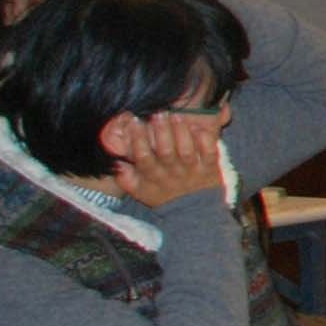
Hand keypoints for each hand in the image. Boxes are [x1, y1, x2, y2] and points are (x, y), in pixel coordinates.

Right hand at [104, 110, 227, 208]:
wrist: (193, 212)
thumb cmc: (164, 196)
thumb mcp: (141, 192)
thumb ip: (126, 178)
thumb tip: (115, 162)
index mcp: (153, 177)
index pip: (143, 157)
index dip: (138, 139)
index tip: (135, 122)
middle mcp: (172, 173)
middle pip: (165, 151)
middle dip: (161, 131)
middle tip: (158, 114)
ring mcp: (192, 170)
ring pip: (186, 150)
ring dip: (181, 132)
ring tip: (176, 116)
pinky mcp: (210, 168)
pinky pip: (209, 153)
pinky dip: (204, 140)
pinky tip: (198, 128)